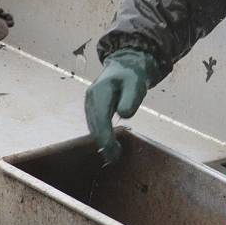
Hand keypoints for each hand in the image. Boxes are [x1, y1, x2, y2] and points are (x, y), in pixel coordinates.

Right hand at [84, 48, 158, 163]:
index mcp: (100, 91)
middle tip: (114, 159)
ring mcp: (89, 103)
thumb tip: (123, 114)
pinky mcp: (92, 107)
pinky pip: (94, 124)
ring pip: (92, 126)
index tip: (113, 151)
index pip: (100, 119)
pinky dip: (100, 135)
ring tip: (113, 156)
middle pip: (94, 125)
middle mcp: (90, 98)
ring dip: (101, 142)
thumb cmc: (132, 75)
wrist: (125, 65)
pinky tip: (109, 145)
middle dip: (103, 144)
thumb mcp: (136, 84)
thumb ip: (130, 99)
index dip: (105, 137)